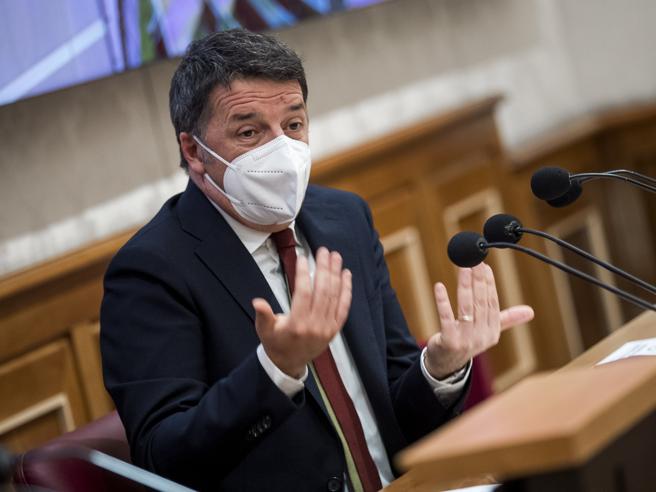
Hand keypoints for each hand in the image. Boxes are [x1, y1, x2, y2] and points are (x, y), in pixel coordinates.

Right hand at [253, 248, 351, 377]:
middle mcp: (315, 325)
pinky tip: (346, 275)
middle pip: (322, 291)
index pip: (303, 293)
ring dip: (336, 275)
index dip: (303, 274)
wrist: (289, 363)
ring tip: (335, 257)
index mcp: (297, 324)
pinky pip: (343, 307)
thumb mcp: (264, 329)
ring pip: (334, 297)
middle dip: (324, 269)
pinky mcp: (335, 329)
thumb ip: (263, 315)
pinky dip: (346, 290)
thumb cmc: (275, 342)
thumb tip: (257, 302)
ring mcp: (327, 328)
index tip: (303, 258)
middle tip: (323, 251)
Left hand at [424, 263, 533, 379]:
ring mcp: (466, 340)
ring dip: (465, 286)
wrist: (446, 365)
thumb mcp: (488, 332)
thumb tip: (530, 311)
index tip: (485, 267)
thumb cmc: (466, 342)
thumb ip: (507, 319)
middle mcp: (482, 336)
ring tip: (463, 268)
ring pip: (466, 308)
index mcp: (493, 331)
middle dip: (478, 281)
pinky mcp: (449, 341)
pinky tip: (439, 286)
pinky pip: (447, 319)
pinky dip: (443, 302)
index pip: (492, 303)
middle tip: (474, 261)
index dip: (489, 284)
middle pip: (480, 303)